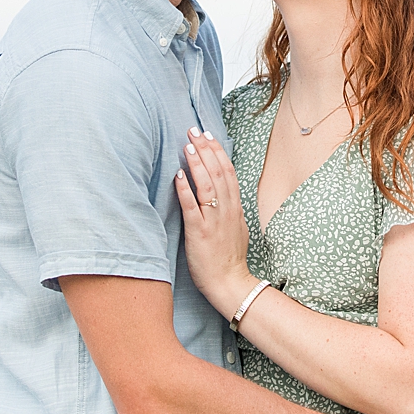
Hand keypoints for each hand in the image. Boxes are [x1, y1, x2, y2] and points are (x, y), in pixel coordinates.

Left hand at [173, 127, 254, 316]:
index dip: (218, 151)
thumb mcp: (235, 226)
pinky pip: (192, 208)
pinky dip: (185, 190)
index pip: (227, 171)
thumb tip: (221, 189)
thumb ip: (228, 207)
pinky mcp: (199, 233)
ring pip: (207, 185)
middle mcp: (226, 210)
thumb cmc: (229, 257)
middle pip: (218, 172)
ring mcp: (213, 221)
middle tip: (193, 130)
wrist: (229, 283)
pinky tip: (178, 175)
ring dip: (197, 164)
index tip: (208, 135)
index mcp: (234, 207)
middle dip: (205, 149)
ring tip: (187, 146)